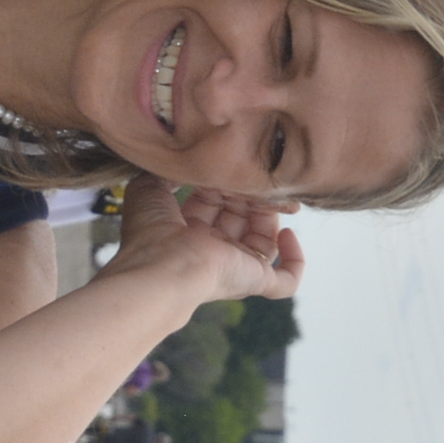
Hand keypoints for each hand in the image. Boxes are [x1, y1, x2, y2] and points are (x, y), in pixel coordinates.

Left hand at [104, 173, 302, 304]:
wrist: (161, 270)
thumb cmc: (149, 233)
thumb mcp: (149, 189)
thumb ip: (165, 172)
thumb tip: (181, 161)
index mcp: (186, 230)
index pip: (216, 201)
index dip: (224, 182)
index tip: (231, 164)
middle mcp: (212, 249)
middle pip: (243, 217)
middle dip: (250, 193)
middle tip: (254, 176)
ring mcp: (235, 267)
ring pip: (266, 240)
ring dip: (273, 214)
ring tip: (273, 195)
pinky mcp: (254, 281)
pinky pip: (285, 281)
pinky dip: (295, 259)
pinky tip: (287, 234)